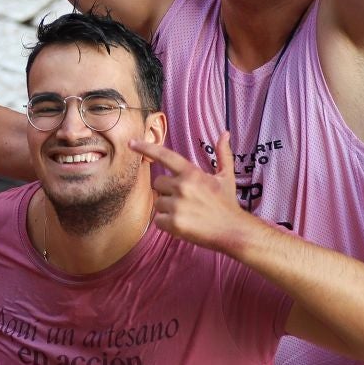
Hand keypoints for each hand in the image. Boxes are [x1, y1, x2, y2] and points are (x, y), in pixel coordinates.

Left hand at [131, 130, 249, 252]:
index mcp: (192, 173)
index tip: (131, 143)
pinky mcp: (173, 222)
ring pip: (158, 203)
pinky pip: (158, 220)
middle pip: (157, 183)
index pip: (165, 156)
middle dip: (167, 190)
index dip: (146, 148)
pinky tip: (184, 223)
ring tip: (188, 213)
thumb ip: (222, 154)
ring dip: (168, 208)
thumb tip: (225, 134)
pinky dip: (167, 224)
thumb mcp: (226, 176)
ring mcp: (177, 205)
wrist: (233, 230)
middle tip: (186, 199)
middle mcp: (182, 186)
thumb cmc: (227, 203)